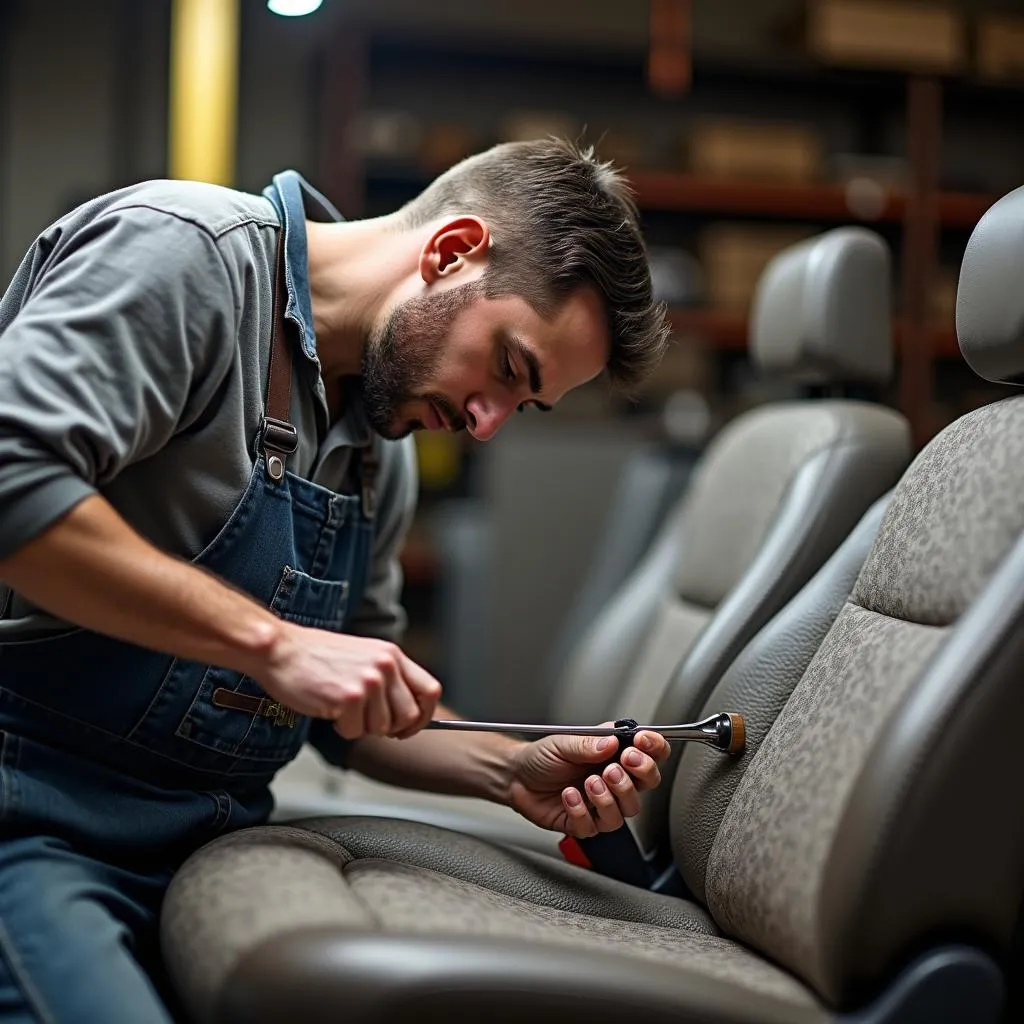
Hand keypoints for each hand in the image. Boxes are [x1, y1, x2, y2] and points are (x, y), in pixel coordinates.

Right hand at [255, 621, 441, 739]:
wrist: (280, 649)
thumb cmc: (315, 656)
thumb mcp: (363, 657)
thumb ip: (388, 679)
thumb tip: (408, 714)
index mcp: (392, 654)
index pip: (430, 690)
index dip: (424, 716)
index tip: (409, 727)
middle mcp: (386, 665)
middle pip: (410, 716)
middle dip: (389, 728)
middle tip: (366, 722)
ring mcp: (369, 681)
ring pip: (382, 728)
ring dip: (361, 727)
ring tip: (342, 708)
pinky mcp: (350, 698)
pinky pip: (355, 732)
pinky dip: (341, 729)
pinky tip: (329, 709)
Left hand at [507, 725, 670, 837]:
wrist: (516, 777)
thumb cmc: (542, 757)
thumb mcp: (563, 742)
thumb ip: (588, 743)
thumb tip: (612, 742)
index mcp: (614, 754)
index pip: (651, 753)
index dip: (654, 748)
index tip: (642, 742)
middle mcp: (613, 779)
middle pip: (648, 783)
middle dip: (638, 775)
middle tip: (615, 767)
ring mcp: (601, 803)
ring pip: (627, 810)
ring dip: (609, 797)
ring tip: (589, 782)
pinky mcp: (585, 823)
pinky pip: (595, 825)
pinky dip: (582, 811)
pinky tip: (569, 795)